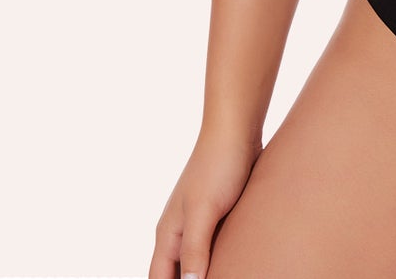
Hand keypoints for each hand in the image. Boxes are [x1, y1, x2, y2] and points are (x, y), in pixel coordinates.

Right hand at [149, 127, 262, 278]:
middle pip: (175, 273)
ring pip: (195, 260)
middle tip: (219, 278)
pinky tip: (235, 263)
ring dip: (205, 271)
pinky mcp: (218, 213)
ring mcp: (198, 222)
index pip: (158, 278)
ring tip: (226, 273)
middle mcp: (179, 231)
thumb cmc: (218, 167)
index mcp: (168, 234)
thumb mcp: (204, 211)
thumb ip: (194, 249)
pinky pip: (213, 245)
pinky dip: (220, 258)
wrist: (237, 130)